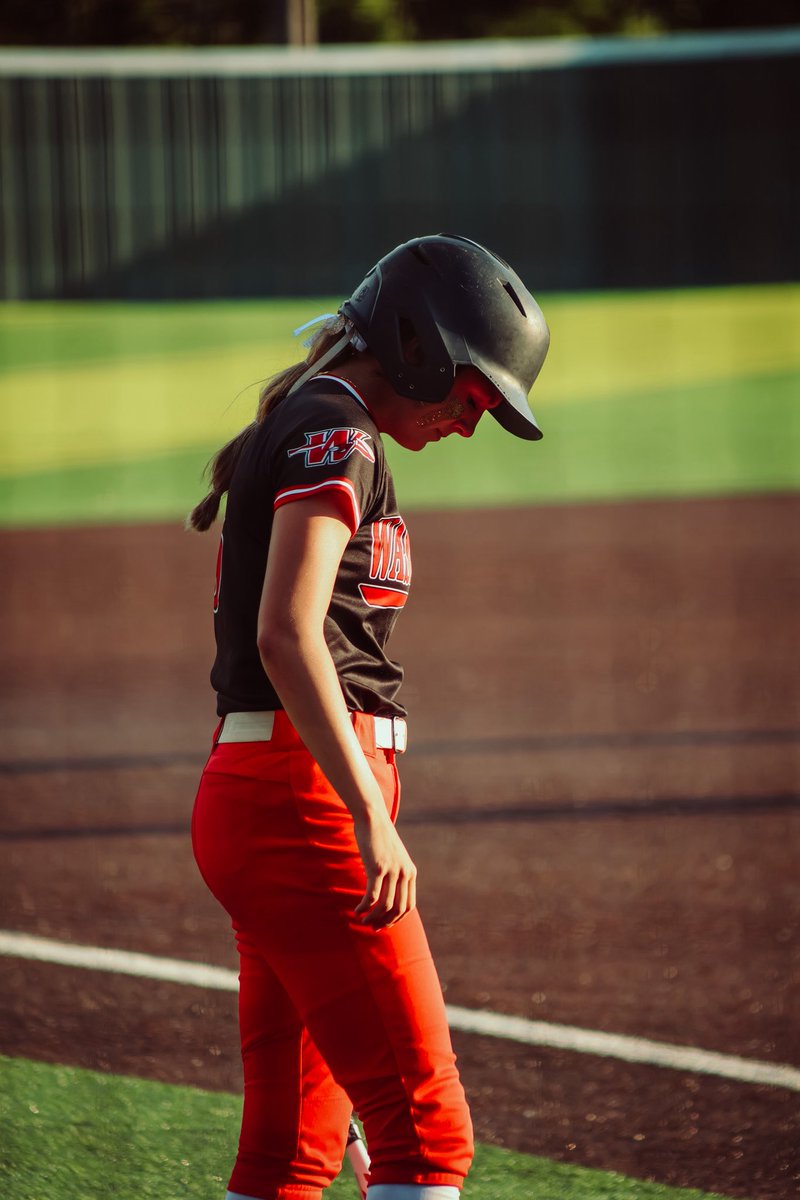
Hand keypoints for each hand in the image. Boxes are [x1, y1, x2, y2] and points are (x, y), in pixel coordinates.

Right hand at [353, 808, 417, 929]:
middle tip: (373, 927)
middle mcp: (404, 872)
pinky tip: (357, 911)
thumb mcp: (393, 857)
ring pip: (385, 906)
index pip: (409, 905)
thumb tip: (387, 893)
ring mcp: (392, 871)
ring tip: (363, 921)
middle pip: (399, 909)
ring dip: (373, 917)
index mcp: (411, 872)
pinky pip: (372, 896)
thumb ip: (395, 873)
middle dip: (386, 922)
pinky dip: (364, 907)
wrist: (372, 818)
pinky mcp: (377, 868)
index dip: (397, 919)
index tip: (384, 924)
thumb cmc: (379, 838)